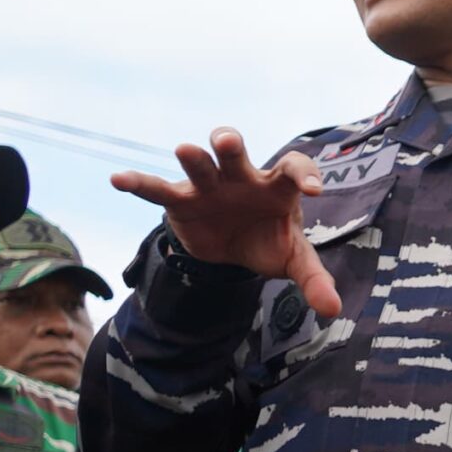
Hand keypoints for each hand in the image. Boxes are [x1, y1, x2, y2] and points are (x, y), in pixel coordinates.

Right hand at [111, 129, 341, 316]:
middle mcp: (242, 178)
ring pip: (199, 164)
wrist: (233, 249)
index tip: (314, 190)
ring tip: (185, 151)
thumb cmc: (269, 241)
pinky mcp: (181, 201)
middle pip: (235, 154)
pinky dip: (138, 184)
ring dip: (193, 157)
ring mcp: (210, 186)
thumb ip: (314, 279)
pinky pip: (158, 189)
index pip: (293, 168)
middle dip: (229, 144)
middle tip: (227, 142)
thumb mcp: (294, 260)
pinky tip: (118, 179)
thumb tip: (333, 309)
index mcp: (277, 186)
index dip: (304, 174)